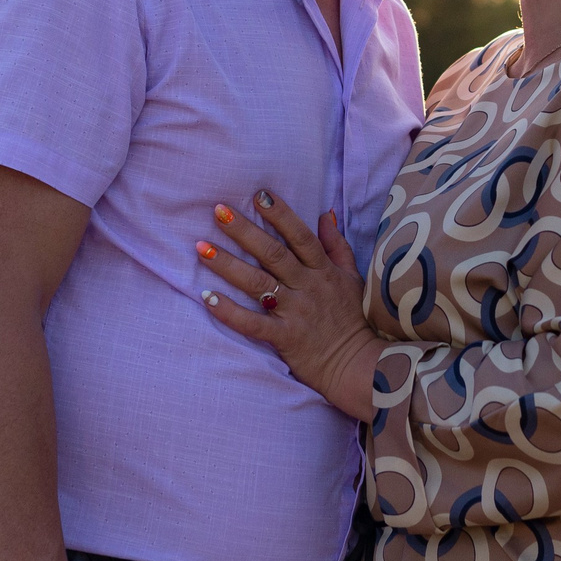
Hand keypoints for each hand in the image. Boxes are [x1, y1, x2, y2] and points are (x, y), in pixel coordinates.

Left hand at [198, 189, 381, 420]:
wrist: (358, 365)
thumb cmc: (352, 319)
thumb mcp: (351, 277)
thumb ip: (337, 246)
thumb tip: (325, 214)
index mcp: (323, 271)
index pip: (300, 236)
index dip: (281, 215)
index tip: (259, 195)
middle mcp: (307, 287)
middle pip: (273, 254)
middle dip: (244, 231)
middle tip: (218, 211)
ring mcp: (295, 312)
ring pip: (258, 283)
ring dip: (228, 265)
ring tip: (202, 247)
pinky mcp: (285, 338)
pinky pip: (252, 324)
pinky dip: (229, 312)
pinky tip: (207, 298)